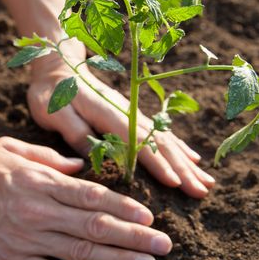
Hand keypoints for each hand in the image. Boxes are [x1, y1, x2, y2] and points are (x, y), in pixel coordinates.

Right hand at [0, 137, 171, 259]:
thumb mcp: (8, 149)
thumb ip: (46, 157)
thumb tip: (79, 165)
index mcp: (42, 182)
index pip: (92, 196)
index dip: (124, 207)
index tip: (148, 218)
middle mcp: (41, 211)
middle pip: (95, 226)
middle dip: (133, 237)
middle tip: (164, 247)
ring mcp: (28, 238)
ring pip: (81, 252)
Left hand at [27, 46, 214, 197]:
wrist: (57, 67)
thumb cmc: (51, 93)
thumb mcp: (55, 113)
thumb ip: (76, 132)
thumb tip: (97, 158)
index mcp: (108, 114)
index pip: (138, 142)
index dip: (157, 163)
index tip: (175, 183)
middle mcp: (127, 113)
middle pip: (160, 143)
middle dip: (182, 168)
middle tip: (201, 192)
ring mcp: (132, 113)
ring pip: (166, 140)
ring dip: (186, 162)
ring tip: (207, 182)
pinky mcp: (132, 115)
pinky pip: (161, 133)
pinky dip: (179, 148)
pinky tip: (193, 160)